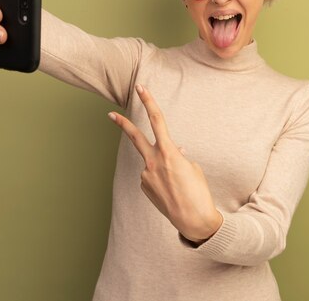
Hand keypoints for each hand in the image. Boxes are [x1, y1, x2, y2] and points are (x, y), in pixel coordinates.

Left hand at [108, 84, 222, 242]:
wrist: (194, 220)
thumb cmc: (198, 192)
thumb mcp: (193, 168)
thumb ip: (179, 156)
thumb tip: (174, 152)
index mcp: (169, 153)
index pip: (158, 120)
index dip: (149, 102)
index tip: (141, 89)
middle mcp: (153, 162)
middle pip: (135, 137)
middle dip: (123, 124)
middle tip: (110, 114)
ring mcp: (146, 175)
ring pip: (152, 162)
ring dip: (162, 167)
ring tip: (177, 185)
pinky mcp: (144, 187)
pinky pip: (151, 176)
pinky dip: (161, 179)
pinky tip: (171, 191)